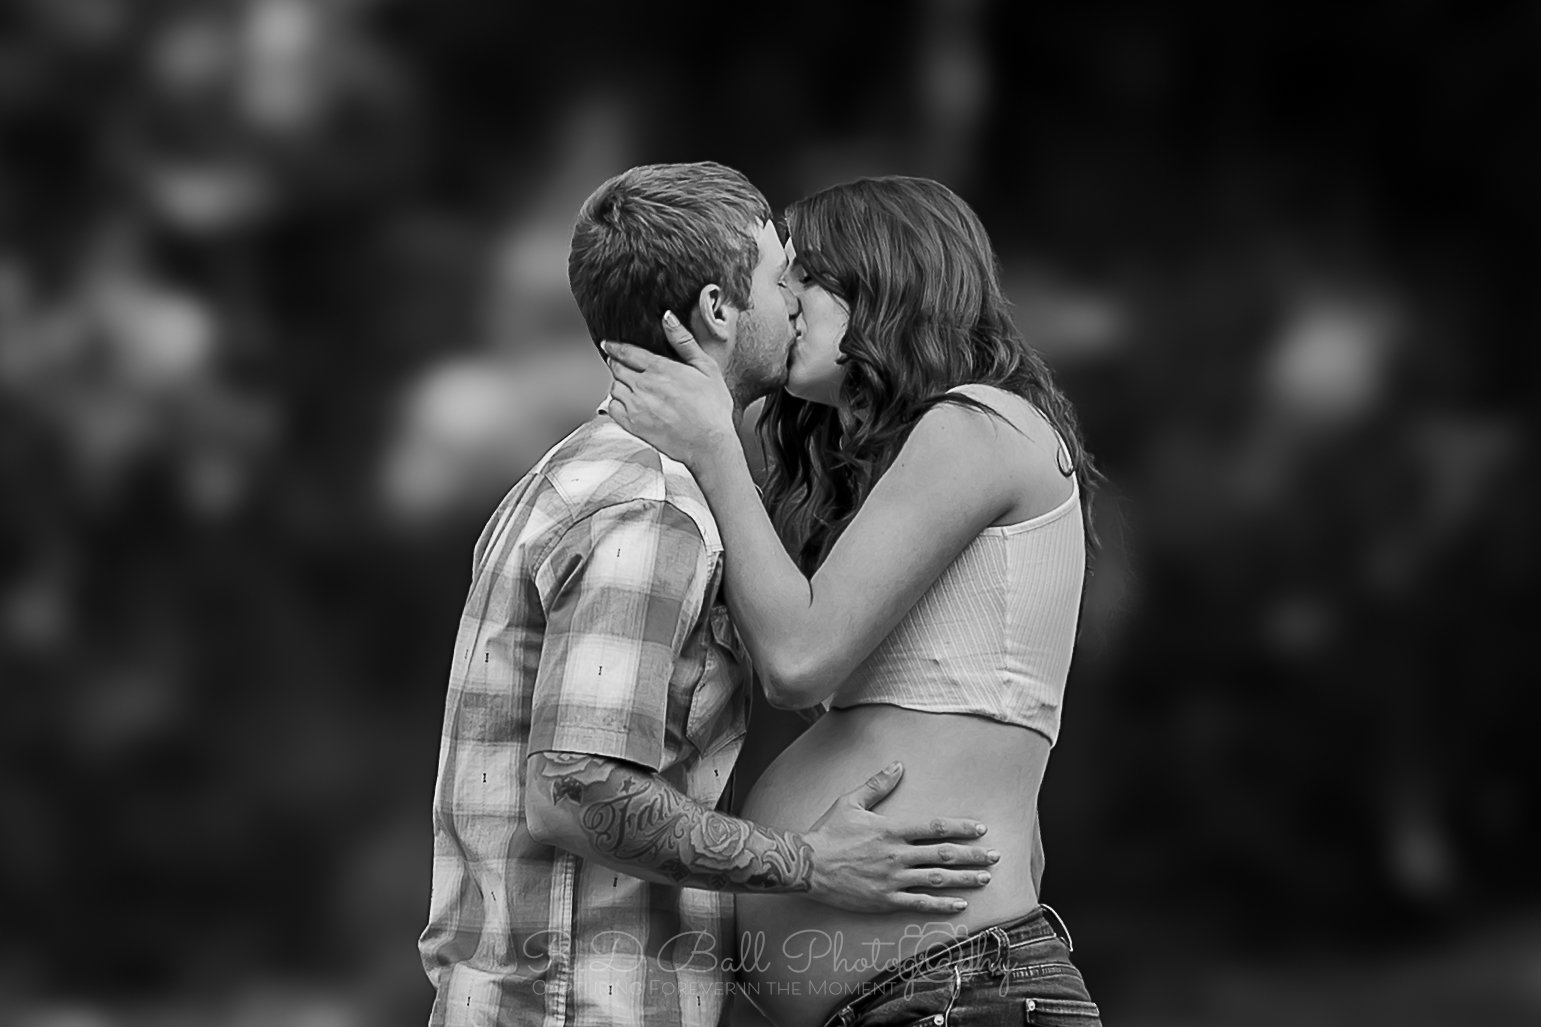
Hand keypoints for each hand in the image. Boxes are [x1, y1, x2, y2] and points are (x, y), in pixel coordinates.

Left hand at [603, 312, 737, 470]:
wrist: (709, 445)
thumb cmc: (713, 408)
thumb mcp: (706, 368)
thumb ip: (684, 341)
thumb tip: (668, 317)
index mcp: (660, 368)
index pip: (626, 352)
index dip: (615, 346)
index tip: (608, 344)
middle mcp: (644, 386)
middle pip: (616, 368)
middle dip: (617, 363)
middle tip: (620, 363)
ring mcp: (636, 406)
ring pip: (613, 387)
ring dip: (618, 383)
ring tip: (628, 384)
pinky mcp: (633, 425)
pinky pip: (612, 407)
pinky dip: (616, 402)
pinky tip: (628, 403)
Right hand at [802, 762, 999, 914]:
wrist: (808, 866)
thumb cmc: (829, 832)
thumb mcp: (851, 802)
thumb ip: (877, 784)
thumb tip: (898, 765)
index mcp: (891, 829)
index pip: (934, 827)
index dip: (961, 827)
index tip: (981, 829)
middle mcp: (897, 855)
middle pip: (943, 854)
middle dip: (973, 855)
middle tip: (995, 856)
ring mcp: (892, 879)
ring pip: (937, 879)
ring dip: (964, 879)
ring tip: (985, 879)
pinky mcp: (885, 900)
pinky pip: (919, 903)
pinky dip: (941, 905)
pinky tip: (960, 905)